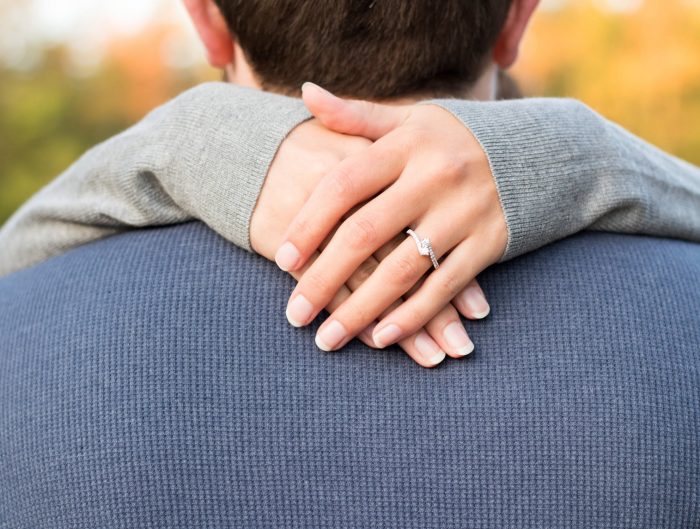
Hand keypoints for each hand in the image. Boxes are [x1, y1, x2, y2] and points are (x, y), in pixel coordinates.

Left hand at [275, 83, 506, 353]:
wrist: (537, 151)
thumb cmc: (452, 140)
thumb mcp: (410, 119)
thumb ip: (356, 116)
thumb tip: (305, 93)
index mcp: (406, 144)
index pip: (344, 185)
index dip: (309, 223)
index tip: (281, 258)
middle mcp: (434, 177)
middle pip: (366, 233)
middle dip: (323, 279)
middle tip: (294, 315)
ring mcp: (465, 212)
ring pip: (402, 270)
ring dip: (361, 310)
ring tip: (329, 340)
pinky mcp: (489, 243)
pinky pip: (444, 287)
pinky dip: (412, 315)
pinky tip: (381, 337)